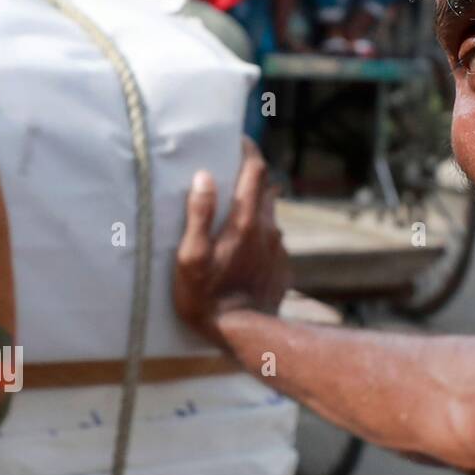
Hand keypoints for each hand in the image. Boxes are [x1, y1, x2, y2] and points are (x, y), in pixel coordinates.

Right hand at [174, 140, 288, 348]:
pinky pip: (271, 241)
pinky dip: (258, 236)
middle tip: (229, 178)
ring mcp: (279, 247)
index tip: (240, 141)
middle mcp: (269, 228)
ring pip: (269, 216)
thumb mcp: (191, 256)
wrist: (245, 333)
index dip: (249, 151)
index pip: (256, 171)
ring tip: (231, 217)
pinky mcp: (282, 265)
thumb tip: (205, 177)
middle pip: (265, 189)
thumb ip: (198, 214)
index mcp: (246, 220)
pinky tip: (241, 252)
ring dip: (254, 209)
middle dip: (250, 179)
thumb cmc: (207, 296)